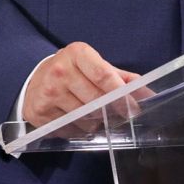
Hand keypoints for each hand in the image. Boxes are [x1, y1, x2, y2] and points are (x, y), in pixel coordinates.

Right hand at [21, 42, 140, 126]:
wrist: (35, 81)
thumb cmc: (71, 72)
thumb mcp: (93, 65)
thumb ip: (120, 77)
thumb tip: (147, 92)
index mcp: (76, 54)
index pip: (103, 75)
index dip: (121, 94)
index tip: (133, 108)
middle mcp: (60, 70)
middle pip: (96, 100)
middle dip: (111, 111)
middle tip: (119, 115)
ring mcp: (49, 92)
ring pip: (86, 118)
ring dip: (96, 122)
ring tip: (94, 115)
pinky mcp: (42, 111)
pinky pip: (72, 129)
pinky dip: (80, 129)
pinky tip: (77, 120)